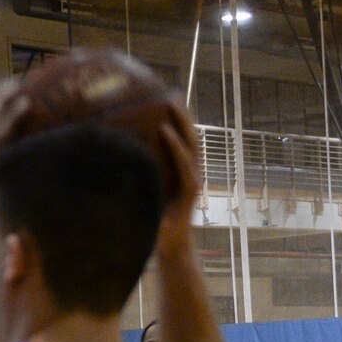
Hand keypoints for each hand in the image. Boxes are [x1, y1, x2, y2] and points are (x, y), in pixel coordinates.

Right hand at [154, 106, 204, 252]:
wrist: (177, 243)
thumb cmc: (164, 238)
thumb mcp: (159, 231)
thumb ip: (157, 223)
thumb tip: (147, 217)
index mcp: (189, 188)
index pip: (184, 160)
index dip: (175, 144)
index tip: (164, 128)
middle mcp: (194, 176)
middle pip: (193, 142)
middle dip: (184, 121)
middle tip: (172, 100)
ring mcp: (192, 172)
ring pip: (191, 140)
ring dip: (183, 120)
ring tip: (173, 98)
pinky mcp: (186, 172)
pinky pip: (183, 146)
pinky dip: (178, 129)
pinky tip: (167, 116)